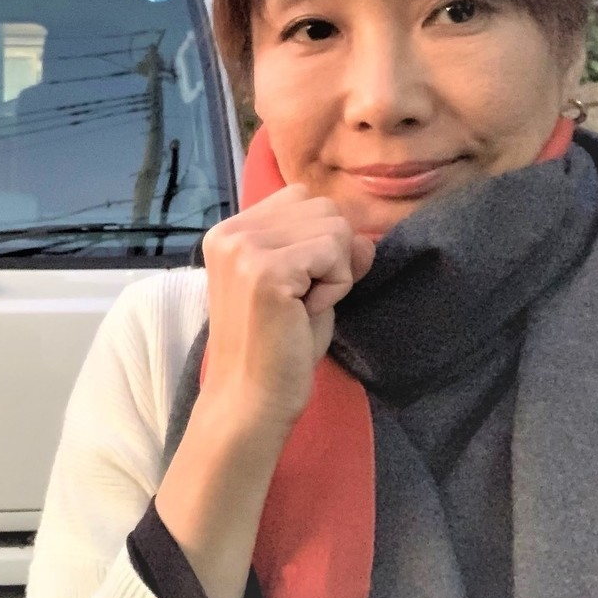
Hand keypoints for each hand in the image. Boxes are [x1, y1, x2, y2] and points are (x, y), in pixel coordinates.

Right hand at [200, 185, 375, 435]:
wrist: (251, 400)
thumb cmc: (276, 349)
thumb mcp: (306, 287)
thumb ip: (330, 252)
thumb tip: (366, 237)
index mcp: (230, 230)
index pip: (301, 197)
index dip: (318, 238)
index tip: (298, 285)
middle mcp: (231, 231)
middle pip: (323, 207)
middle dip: (331, 253)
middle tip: (303, 300)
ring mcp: (244, 249)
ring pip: (334, 225)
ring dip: (335, 270)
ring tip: (303, 306)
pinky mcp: (265, 271)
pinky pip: (334, 252)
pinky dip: (336, 285)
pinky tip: (307, 312)